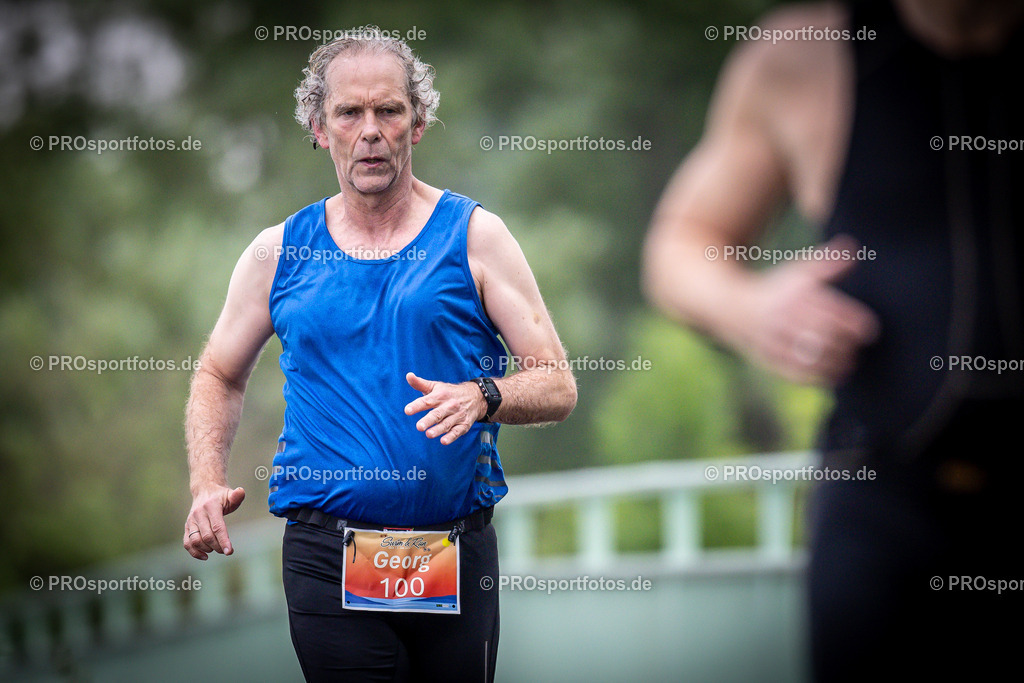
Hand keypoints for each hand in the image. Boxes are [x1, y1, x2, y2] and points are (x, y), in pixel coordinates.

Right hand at [183, 485, 245, 559]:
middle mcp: (198, 514)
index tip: (229, 551)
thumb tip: (241, 491)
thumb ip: (237, 496)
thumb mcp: (230, 494)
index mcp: (211, 506)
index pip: (217, 527)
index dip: (223, 540)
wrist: (205, 490)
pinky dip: (194, 552)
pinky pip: (187, 543)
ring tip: (217, 549)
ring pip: (196, 541)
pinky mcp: (187, 527)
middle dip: (218, 546)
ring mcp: (191, 521)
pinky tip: (205, 556)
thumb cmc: (221, 496)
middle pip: (207, 536)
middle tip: (226, 550)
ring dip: (207, 549)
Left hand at [403, 372, 485, 444]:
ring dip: (438, 430)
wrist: (475, 397)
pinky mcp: (464, 425)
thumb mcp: (436, 386)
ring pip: (447, 424)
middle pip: (437, 414)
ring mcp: (457, 415)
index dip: (417, 406)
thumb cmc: (449, 392)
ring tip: (429, 434)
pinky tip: (444, 441)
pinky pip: (457, 432)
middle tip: (419, 427)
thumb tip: (408, 375)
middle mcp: (449, 405)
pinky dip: (451, 437)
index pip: (427, 401)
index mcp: (440, 395)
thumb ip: (420, 383)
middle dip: (428, 420)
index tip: (407, 410)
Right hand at [737, 235, 879, 384]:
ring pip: (811, 358)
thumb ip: (827, 263)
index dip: (855, 324)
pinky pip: (796, 373)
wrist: (733, 308)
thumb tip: (852, 249)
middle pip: (824, 337)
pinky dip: (818, 378)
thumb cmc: (777, 289)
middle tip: (857, 347)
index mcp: (794, 296)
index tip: (869, 331)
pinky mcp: (768, 359)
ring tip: (850, 362)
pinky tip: (833, 376)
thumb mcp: (798, 271)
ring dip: (836, 363)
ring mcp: (774, 341)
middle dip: (846, 345)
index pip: (832, 313)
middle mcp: (783, 319)